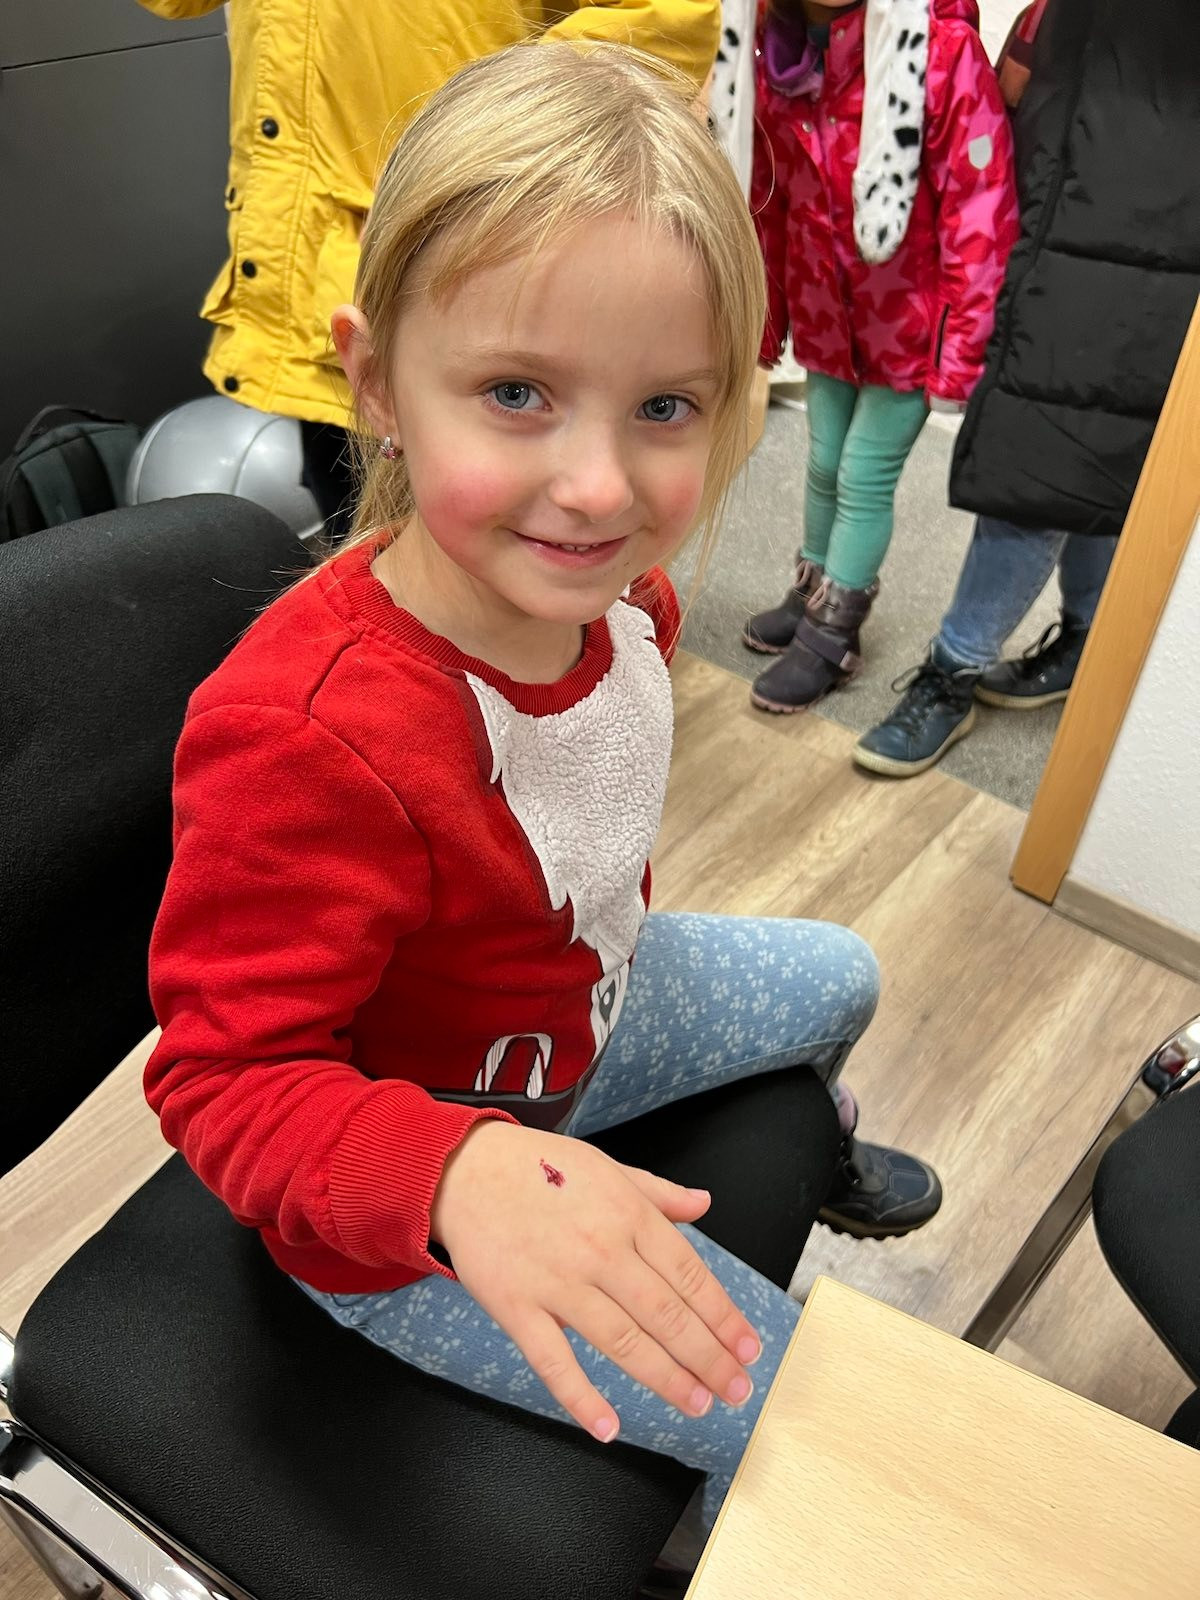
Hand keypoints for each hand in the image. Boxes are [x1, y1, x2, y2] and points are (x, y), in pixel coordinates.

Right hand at [430, 1121, 762, 1442]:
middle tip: (737, 1390)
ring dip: (667, 1379)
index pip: (691, 1276)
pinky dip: (582, 1398)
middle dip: (710, 1358)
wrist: (465, 1170)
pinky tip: (609, 1428)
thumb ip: (658, 1193)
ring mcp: (558, 1281)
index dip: (725, 1317)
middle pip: (667, 1315)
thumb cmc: (539, 1167)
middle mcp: (601, 1249)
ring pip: (624, 1341)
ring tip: (698, 1404)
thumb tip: (704, 1204)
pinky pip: (554, 1362)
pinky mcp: (517, 1307)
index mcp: (629, 1215)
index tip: (749, 1348)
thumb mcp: (608, 1167)